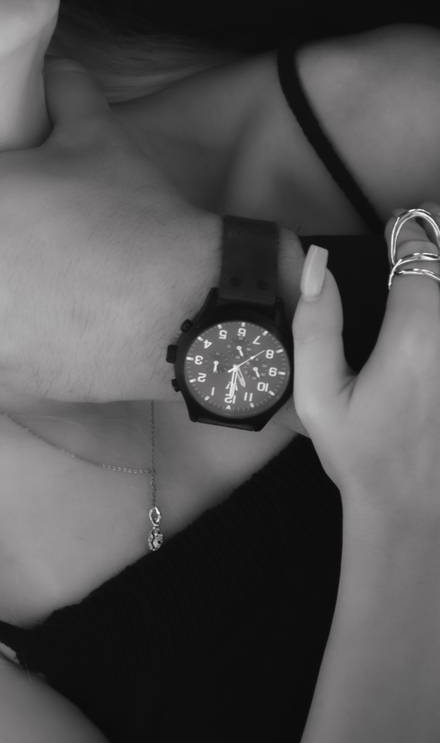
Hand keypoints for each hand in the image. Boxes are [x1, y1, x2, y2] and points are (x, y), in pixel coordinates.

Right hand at [291, 208, 439, 518]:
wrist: (417, 514)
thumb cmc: (363, 455)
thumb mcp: (318, 394)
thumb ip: (316, 322)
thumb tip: (317, 260)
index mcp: (416, 334)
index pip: (421, 253)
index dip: (409, 232)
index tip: (397, 228)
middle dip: (437, 239)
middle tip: (424, 230)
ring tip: (431, 264)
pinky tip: (433, 316)